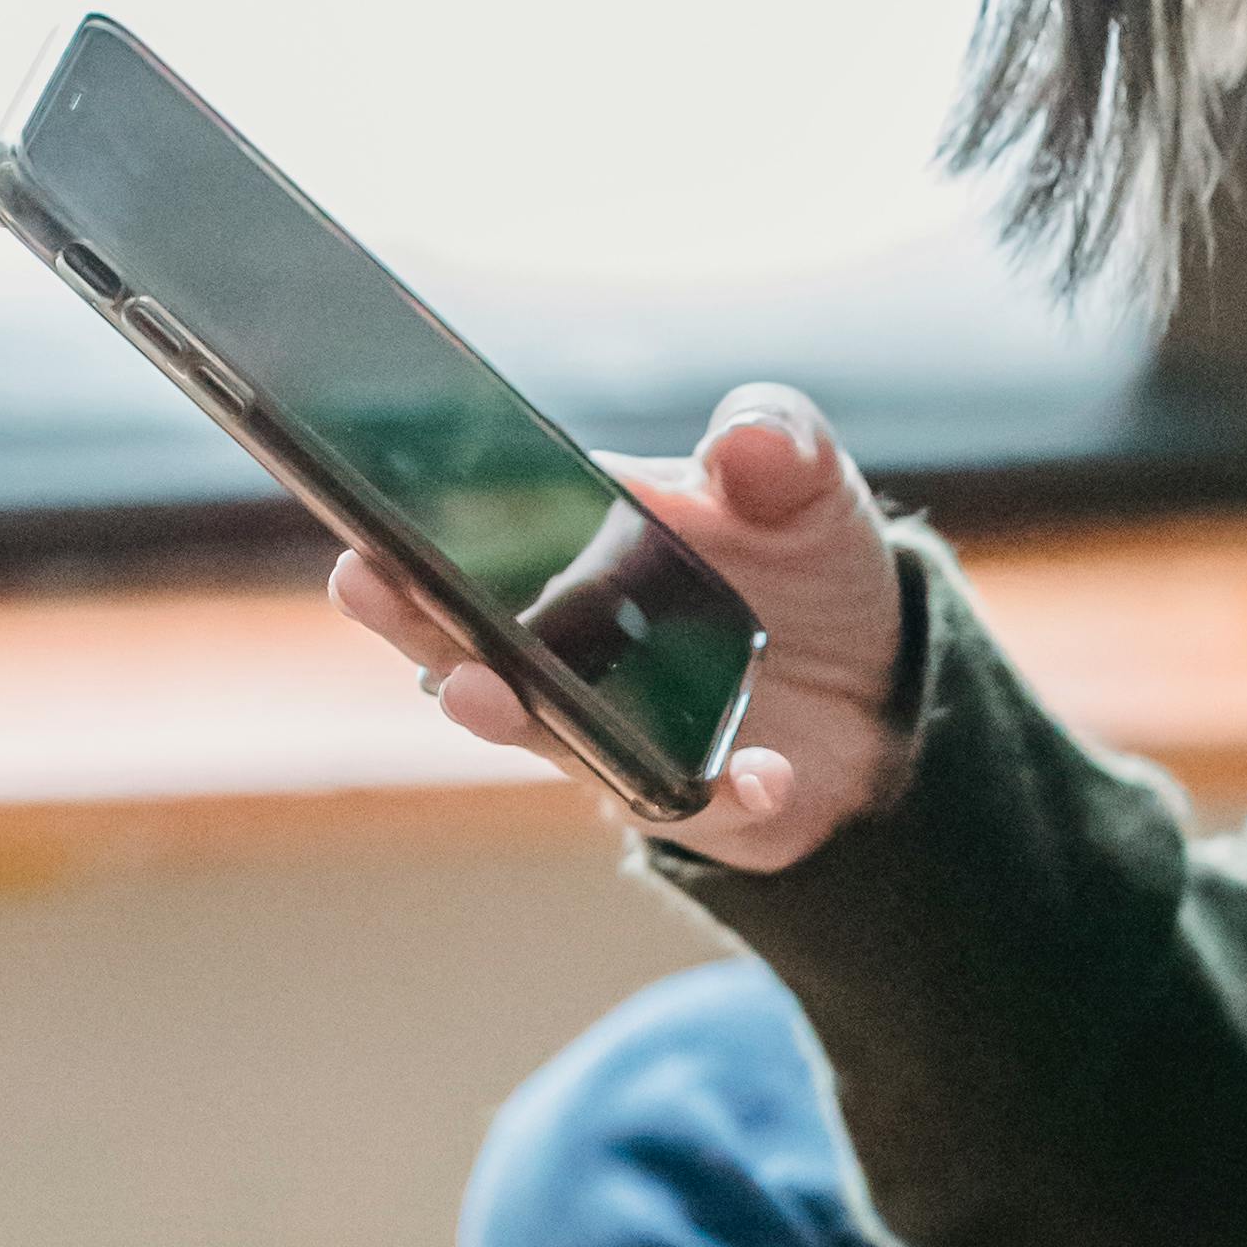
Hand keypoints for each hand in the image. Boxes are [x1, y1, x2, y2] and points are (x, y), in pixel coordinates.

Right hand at [327, 384, 907, 868]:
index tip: (364, 514)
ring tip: (482, 692)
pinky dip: (721, 793)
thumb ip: (776, 442)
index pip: (473, 542)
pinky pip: (692, 805)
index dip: (411, 531)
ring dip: (509, 713)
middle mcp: (569, 652)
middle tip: (365, 586)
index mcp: (575, 555)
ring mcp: (616, 731)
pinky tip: (754, 776)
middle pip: (467, 640)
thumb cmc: (806, 563)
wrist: (882, 676)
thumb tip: (743, 441)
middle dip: (413, 617)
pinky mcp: (690, 799)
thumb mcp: (805, 482)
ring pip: (542, 731)